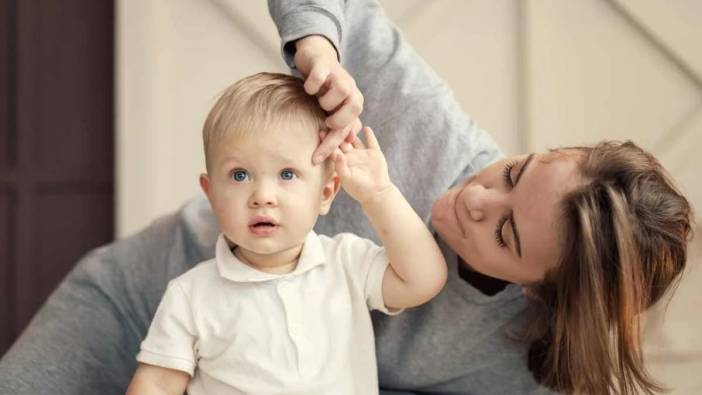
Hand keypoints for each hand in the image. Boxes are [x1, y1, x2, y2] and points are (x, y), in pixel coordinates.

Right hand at [294, 35, 363, 163]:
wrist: (316, 56)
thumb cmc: (325, 87)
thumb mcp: (334, 107)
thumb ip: (342, 123)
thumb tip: (349, 140)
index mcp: (353, 102)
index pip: (348, 127)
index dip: (332, 144)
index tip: (316, 158)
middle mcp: (350, 88)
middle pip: (356, 106)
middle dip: (338, 120)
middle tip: (325, 121)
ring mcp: (338, 74)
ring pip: (342, 90)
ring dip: (326, 100)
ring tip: (317, 99)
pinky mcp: (324, 63)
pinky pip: (320, 76)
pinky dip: (313, 84)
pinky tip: (308, 87)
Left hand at [333, 127, 391, 204]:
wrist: (376, 194)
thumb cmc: (359, 189)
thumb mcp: (347, 178)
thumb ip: (340, 166)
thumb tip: (336, 153)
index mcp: (342, 162)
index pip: (333, 149)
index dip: (328, 141)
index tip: (322, 133)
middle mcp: (351, 155)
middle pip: (343, 141)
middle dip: (338, 133)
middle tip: (331, 123)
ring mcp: (363, 153)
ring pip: (356, 139)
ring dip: (352, 131)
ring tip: (348, 122)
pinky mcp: (375, 153)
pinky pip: (371, 141)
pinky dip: (369, 134)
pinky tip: (366, 128)